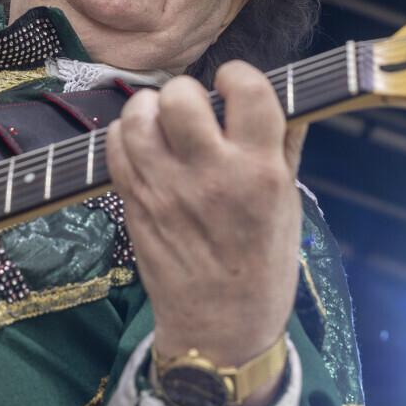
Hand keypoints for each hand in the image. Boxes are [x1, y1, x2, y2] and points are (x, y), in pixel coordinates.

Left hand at [105, 60, 305, 405]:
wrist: (220, 330)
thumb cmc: (262, 269)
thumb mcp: (290, 207)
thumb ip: (284, 149)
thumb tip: (287, 102)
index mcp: (260, 174)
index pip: (249, 91)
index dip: (238, 76)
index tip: (233, 84)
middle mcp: (211, 177)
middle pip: (180, 97)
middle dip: (185, 92)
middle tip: (193, 108)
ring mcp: (166, 190)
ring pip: (137, 116)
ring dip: (148, 109)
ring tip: (163, 122)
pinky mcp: (134, 204)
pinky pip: (115, 146)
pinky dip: (125, 135)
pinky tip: (144, 145)